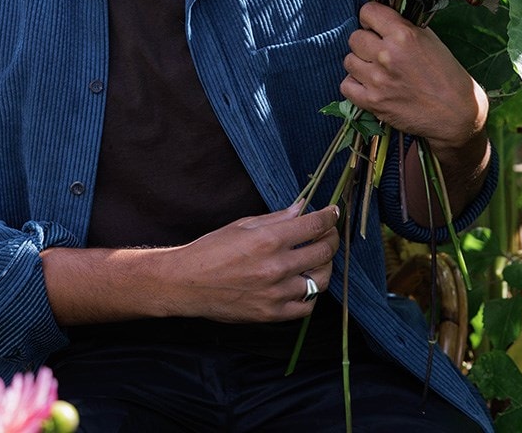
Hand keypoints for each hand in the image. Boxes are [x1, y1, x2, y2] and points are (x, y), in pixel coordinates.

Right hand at [160, 202, 339, 322]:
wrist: (187, 283)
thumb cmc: (211, 249)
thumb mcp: (243, 225)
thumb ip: (277, 218)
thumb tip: (302, 207)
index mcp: (269, 239)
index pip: (314, 225)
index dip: (330, 216)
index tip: (334, 212)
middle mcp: (277, 266)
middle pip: (323, 251)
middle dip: (332, 238)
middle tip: (329, 233)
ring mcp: (276, 293)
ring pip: (320, 280)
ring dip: (324, 266)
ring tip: (317, 258)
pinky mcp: (272, 314)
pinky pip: (305, 306)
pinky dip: (309, 294)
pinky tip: (303, 283)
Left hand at [340, 0, 487, 155]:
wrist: (456, 113)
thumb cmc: (448, 75)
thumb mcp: (431, 40)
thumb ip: (404, 27)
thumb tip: (383, 19)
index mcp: (403, 35)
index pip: (367, 12)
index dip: (371, 18)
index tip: (377, 27)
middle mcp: (387, 55)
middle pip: (354, 37)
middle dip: (365, 42)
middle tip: (378, 51)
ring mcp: (377, 80)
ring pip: (348, 60)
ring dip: (360, 63)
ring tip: (375, 69)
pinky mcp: (372, 102)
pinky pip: (346, 85)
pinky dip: (355, 84)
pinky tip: (369, 84)